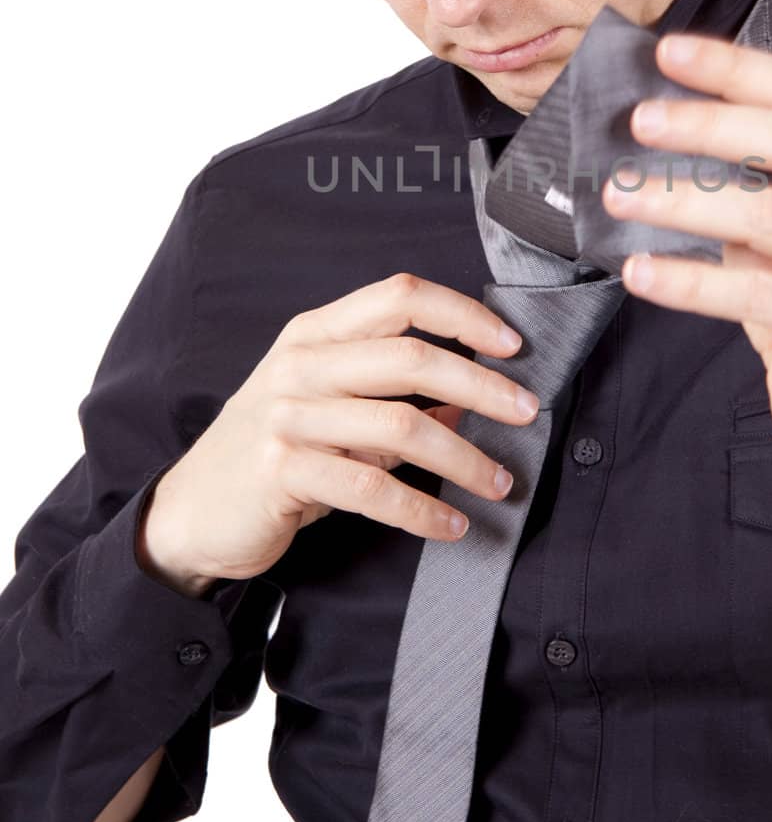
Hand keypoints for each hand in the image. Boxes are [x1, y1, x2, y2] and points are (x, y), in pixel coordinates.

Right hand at [139, 273, 539, 585]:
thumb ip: (392, 401)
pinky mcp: (281, 470)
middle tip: (528, 413)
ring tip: (499, 482)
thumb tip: (469, 407)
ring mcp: (288, 415)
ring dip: (463, 458)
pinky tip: (451, 525)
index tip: (512, 344)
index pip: (399, 296)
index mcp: (316, 333)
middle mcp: (301, 363)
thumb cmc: (273, 453)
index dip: (462, 313)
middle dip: (482, 387)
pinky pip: (371, 488)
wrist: (193, 512)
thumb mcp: (329, 410)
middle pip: (412, 357)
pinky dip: (422, 510)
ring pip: (402, 425)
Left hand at [601, 33, 771, 463]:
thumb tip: (662, 121)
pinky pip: (753, 293)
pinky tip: (639, 271)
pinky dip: (688, 279)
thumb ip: (760, 170)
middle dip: (708, 124)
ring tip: (619, 194)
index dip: (736, 68)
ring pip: (768, 214)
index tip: (668, 53)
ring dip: (682, 199)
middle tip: (640, 121)